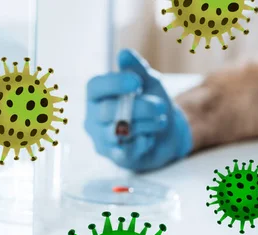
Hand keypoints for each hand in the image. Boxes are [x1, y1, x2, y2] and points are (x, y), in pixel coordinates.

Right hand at [85, 49, 192, 171]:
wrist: (165, 135)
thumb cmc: (151, 104)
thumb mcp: (149, 83)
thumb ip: (137, 69)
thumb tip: (123, 54)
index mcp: (97, 96)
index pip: (95, 87)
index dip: (114, 84)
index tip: (137, 82)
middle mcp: (93, 118)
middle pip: (108, 111)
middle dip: (139, 107)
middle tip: (160, 106)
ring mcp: (101, 139)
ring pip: (119, 131)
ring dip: (145, 124)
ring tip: (159, 121)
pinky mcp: (114, 157)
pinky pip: (127, 150)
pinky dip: (144, 142)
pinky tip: (150, 138)